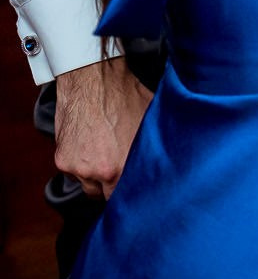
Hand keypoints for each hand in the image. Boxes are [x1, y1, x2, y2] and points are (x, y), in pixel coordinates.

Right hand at [52, 57, 152, 197]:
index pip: (129, 198)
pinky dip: (82, 165)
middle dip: (115, 188)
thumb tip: (174, 160)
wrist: (94, 81)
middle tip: (123, 173)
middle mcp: (100, 172)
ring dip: (97, 178)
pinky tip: (92, 147)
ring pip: (89, 186)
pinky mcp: (63, 160)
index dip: (135, 194)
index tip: (138, 190)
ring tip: (107, 157)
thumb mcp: (152, 123)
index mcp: (125, 167)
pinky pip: (74, 173)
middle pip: (108, 196)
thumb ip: (157, 149)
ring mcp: (78, 167)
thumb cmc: (127, 98)